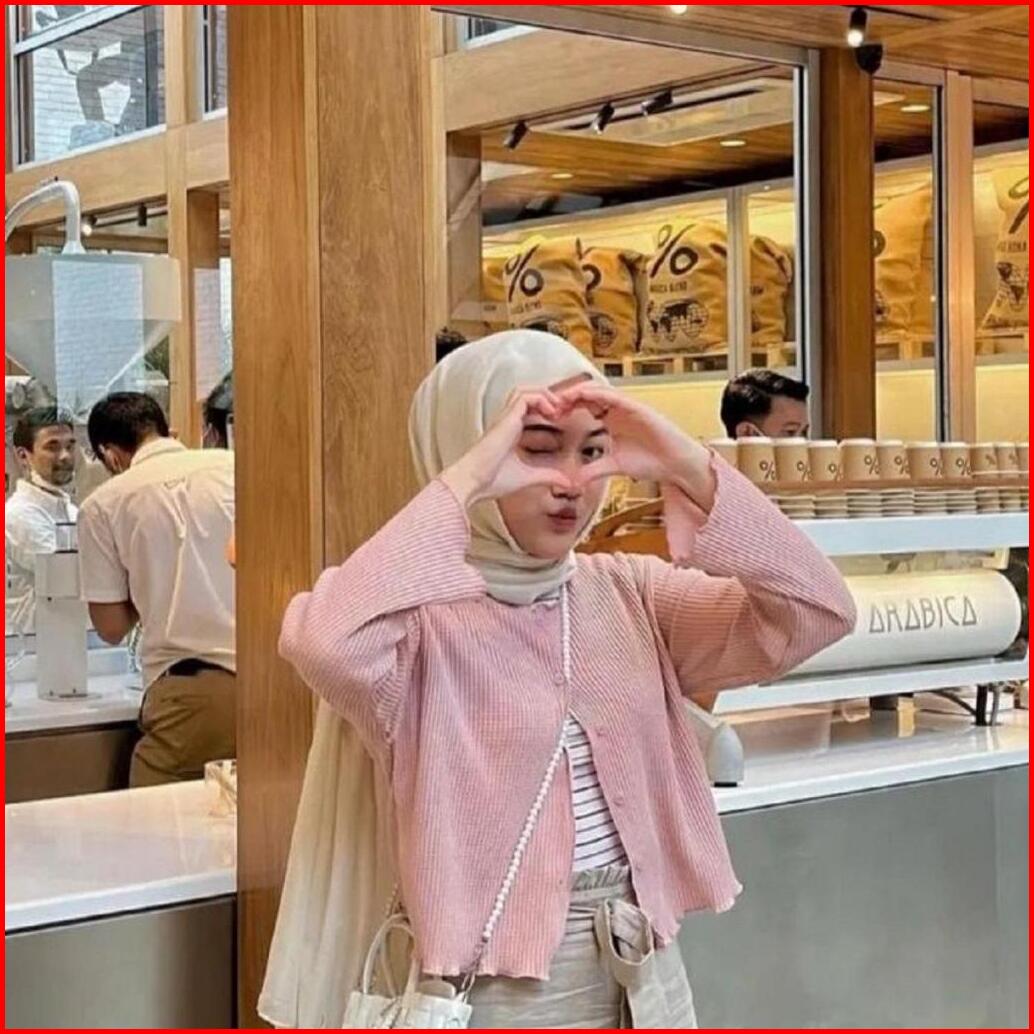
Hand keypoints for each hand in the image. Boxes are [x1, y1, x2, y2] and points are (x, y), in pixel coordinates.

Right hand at [441, 388, 576, 505]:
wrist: (473, 481)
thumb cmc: (493, 480)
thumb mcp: (529, 477)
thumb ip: (548, 476)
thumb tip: (568, 482)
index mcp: (511, 432)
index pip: (529, 409)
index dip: (547, 409)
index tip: (562, 419)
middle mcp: (508, 421)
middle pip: (528, 394)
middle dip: (548, 397)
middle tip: (564, 410)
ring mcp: (505, 417)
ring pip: (525, 390)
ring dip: (545, 394)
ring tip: (558, 408)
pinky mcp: (506, 417)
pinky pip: (525, 396)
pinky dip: (541, 399)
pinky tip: (551, 412)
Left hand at [561, 384, 710, 492]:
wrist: (676, 465)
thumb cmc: (651, 463)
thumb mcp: (614, 466)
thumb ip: (594, 470)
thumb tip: (573, 481)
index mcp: (611, 420)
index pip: (584, 406)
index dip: (566, 408)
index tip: (548, 415)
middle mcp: (618, 410)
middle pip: (587, 395)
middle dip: (567, 397)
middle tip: (547, 403)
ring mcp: (629, 406)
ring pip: (599, 391)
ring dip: (579, 392)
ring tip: (561, 397)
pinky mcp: (639, 407)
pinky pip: (616, 396)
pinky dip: (599, 394)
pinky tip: (584, 396)